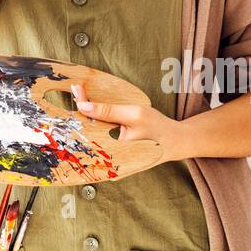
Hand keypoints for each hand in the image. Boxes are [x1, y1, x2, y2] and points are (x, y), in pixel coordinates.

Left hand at [71, 82, 188, 164]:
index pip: (87, 127)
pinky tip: (94, 113)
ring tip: (84, 98)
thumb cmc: (157, 128)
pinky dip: (97, 124)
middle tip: (77, 91)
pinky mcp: (114, 157)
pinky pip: (101, 138)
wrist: (174, 142)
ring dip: (89, 117)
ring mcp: (111, 161)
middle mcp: (108, 162)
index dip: (81, 106)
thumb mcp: (134, 114)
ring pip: (93, 134)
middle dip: (82, 112)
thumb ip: (108, 111)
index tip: (76, 89)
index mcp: (111, 153)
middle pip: (88, 132)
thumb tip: (82, 106)